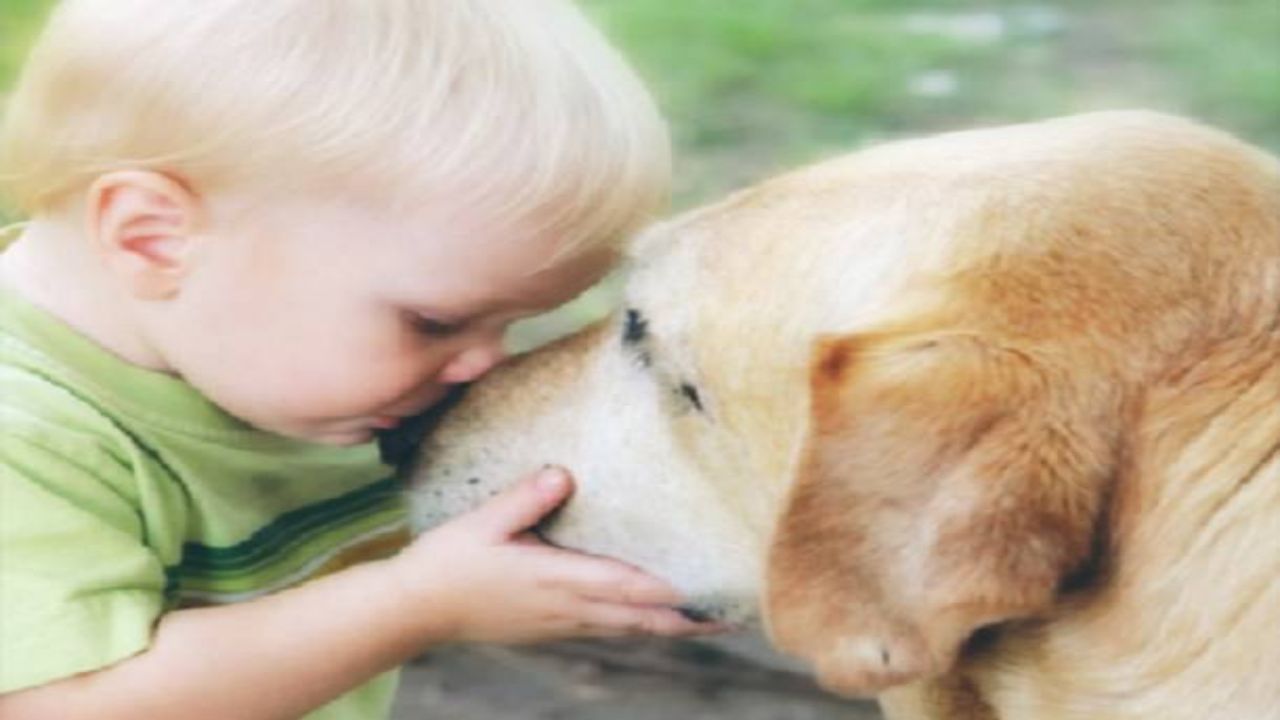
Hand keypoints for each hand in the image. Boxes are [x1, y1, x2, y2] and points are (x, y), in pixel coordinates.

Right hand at [388, 467, 722, 645]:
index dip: (673, 591)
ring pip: (629, 629)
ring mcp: (560, 623)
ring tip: (709, 617)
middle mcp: (566, 608)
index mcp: (555, 580)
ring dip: (670, 624)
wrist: (414, 612)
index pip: (628, 587)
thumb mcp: (482, 522)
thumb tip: (564, 473)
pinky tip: (652, 617)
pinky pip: (608, 629)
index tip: (713, 589)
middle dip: (689, 617)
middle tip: (734, 612)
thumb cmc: (447, 562)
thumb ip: (525, 498)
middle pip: (642, 618)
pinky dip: (640, 625)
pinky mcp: (550, 628)